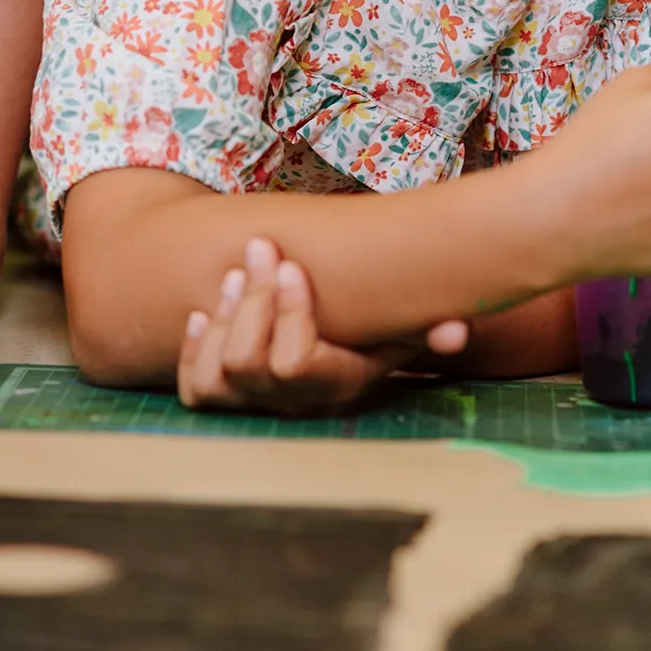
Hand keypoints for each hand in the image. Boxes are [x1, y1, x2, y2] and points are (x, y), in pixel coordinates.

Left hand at [178, 236, 467, 414]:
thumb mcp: (403, 324)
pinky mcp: (223, 395)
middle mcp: (292, 402)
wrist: (337, 344)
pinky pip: (195, 388)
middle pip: (250, 363)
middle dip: (253, 300)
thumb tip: (454, 330)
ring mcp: (254, 402)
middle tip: (262, 248)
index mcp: (335, 386)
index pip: (295, 364)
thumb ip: (430, 329)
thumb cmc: (371, 325)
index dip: (288, 314)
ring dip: (224, 318)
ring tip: (238, 273)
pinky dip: (195, 347)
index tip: (294, 265)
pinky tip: (203, 310)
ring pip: (219, 376)